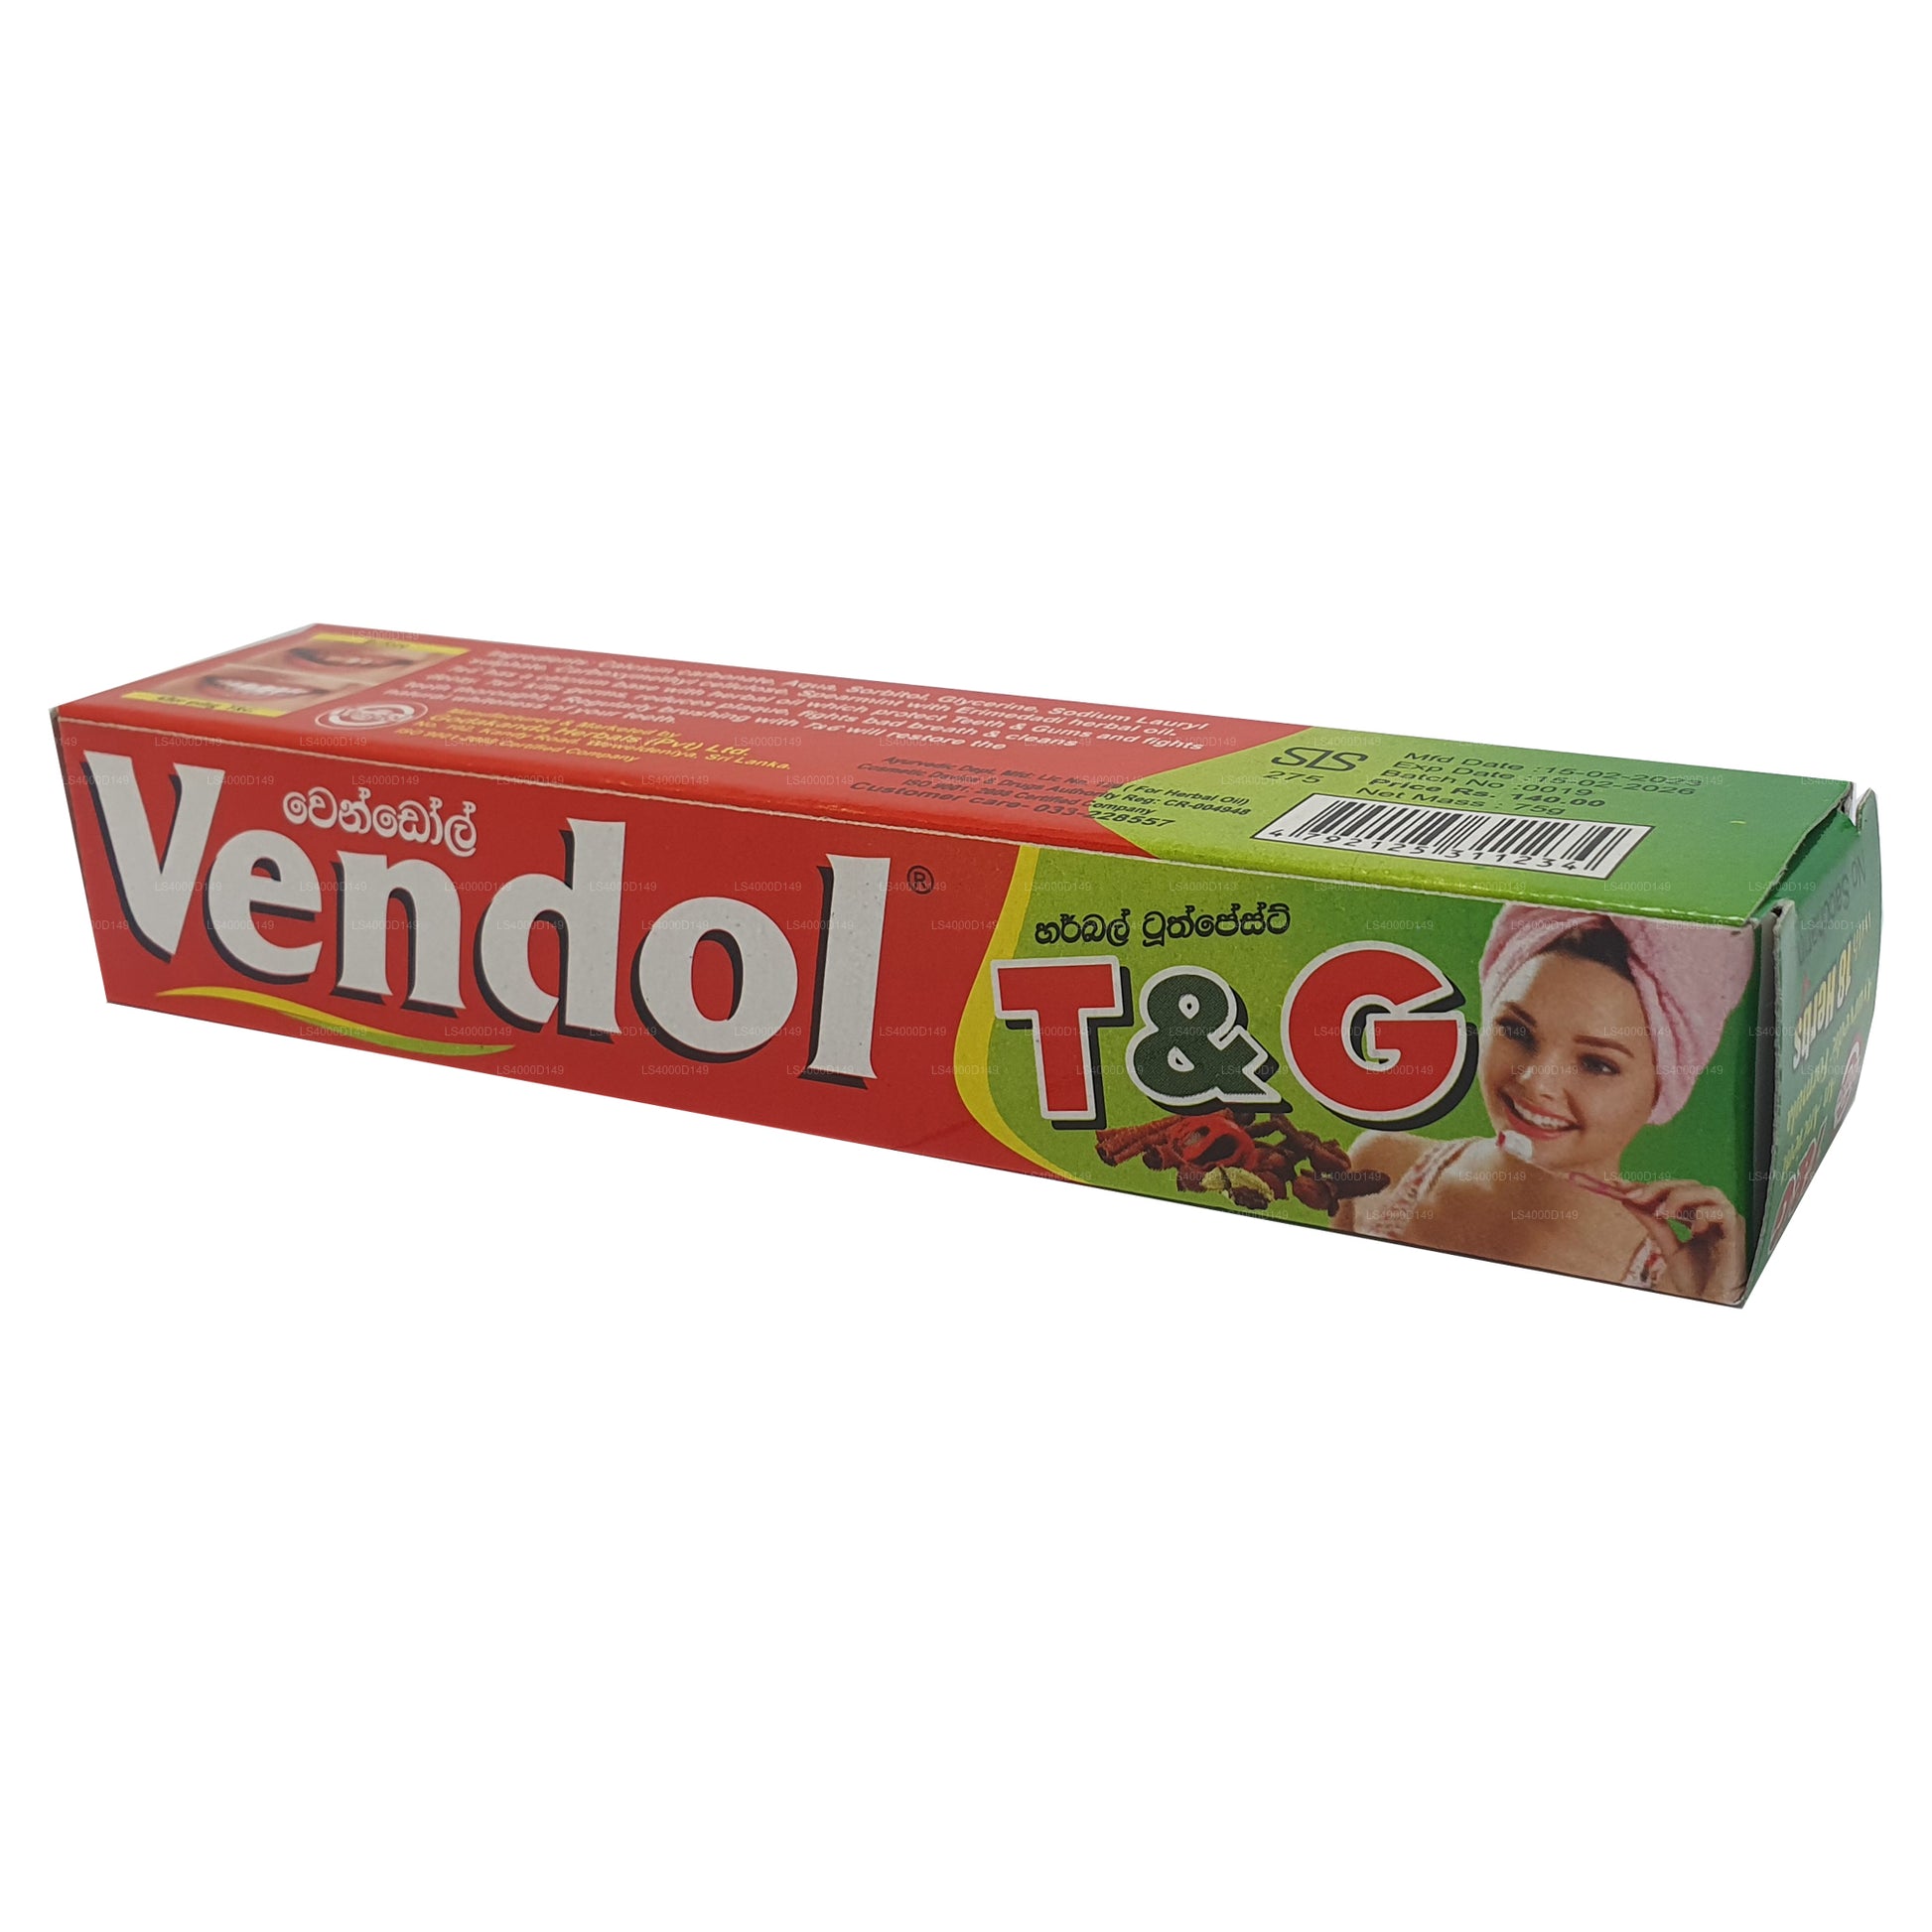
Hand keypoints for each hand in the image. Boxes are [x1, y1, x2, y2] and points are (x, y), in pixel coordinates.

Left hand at [1571, 1175, 1747, 1302]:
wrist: (1710, 1302)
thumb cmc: (1696, 1277)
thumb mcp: (1667, 1246)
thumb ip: (1652, 1223)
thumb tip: (1628, 1200)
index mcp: (1698, 1214)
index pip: (1674, 1189)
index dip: (1648, 1185)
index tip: (1620, 1185)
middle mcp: (1714, 1213)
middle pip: (1689, 1184)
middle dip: (1659, 1188)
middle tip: (1635, 1197)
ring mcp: (1727, 1221)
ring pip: (1709, 1191)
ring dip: (1680, 1197)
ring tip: (1663, 1213)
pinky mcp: (1736, 1233)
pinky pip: (1723, 1211)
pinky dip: (1704, 1215)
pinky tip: (1692, 1231)